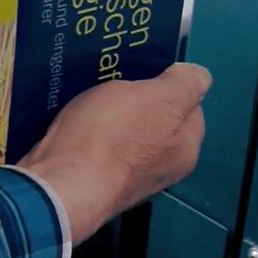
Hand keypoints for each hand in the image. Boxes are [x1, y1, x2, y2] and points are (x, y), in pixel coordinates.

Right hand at [19, 63, 210, 244]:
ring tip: (89, 98)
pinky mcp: (94, 176)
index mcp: (184, 148)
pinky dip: (86, 129)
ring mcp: (126, 174)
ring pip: (123, 130)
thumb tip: (198, 76)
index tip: (147, 73)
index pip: (189, 106)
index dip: (169, 84)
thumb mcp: (158, 98)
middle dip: (136, 99)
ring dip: (107, 112)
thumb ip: (185, 84)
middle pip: (154, 118)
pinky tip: (73, 120)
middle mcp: (161, 167)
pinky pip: (96, 143)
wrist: (60, 184)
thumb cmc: (110, 141)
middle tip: (114, 85)